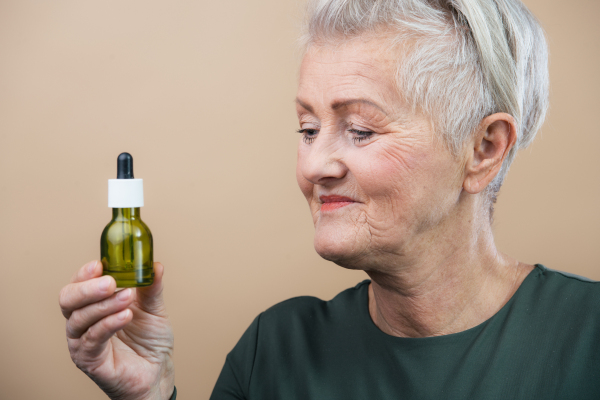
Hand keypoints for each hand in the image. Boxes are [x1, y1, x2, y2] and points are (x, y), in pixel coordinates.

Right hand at [59, 261, 174, 399]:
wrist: (158, 372)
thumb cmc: (150, 341)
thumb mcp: (154, 308)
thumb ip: (151, 287)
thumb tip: (155, 265)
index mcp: (94, 304)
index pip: (78, 284)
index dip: (85, 273)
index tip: (100, 264)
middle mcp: (83, 322)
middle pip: (68, 299)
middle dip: (87, 288)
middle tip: (110, 282)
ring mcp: (83, 341)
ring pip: (79, 319)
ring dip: (104, 305)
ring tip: (127, 297)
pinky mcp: (89, 360)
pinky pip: (92, 339)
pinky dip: (108, 324)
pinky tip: (125, 315)